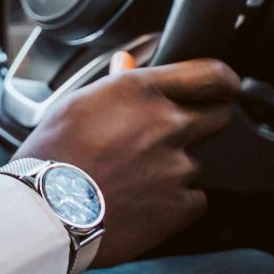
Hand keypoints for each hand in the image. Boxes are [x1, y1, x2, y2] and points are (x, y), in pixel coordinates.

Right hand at [13, 54, 239, 267]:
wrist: (47, 211)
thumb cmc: (53, 153)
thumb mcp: (77, 103)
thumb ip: (115, 82)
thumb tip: (128, 63)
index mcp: (141, 92)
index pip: (210, 75)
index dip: (224, 81)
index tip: (225, 88)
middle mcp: (167, 124)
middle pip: (220, 116)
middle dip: (205, 122)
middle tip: (172, 137)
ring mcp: (178, 166)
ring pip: (195, 163)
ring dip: (174, 168)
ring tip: (132, 179)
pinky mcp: (182, 205)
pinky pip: (192, 199)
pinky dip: (173, 202)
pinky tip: (139, 202)